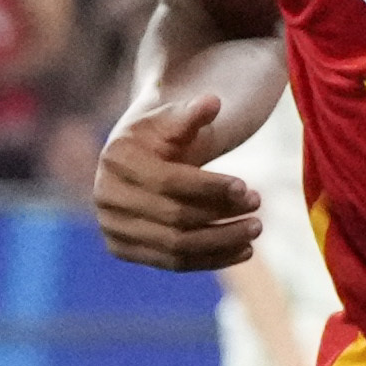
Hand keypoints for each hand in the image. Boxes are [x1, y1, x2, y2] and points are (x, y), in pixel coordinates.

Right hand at [90, 87, 262, 270]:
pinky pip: (172, 263)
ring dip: (221, 242)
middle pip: (174, 217)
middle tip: (259, 205)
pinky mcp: (123, 250)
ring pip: (175, 246)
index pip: (168, 181)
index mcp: (117, 159)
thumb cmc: (161, 134)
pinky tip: (243, 251)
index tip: (247, 187)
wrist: (136, 159)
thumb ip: (192, 113)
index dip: (210, 188)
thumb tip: (212, 102)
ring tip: (256, 230)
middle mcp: (106, 197)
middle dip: (221, 214)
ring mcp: (112, 227)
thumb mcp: (174, 118)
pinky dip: (211, 259)